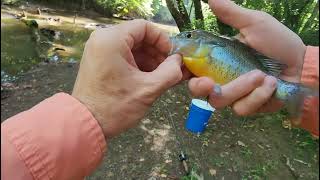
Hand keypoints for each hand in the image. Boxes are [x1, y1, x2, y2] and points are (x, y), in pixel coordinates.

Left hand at [72, 20, 188, 138]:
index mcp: (112, 39)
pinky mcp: (98, 61)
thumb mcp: (148, 88)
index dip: (162, 40)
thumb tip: (179, 62)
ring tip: (160, 77)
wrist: (85, 125)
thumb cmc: (114, 107)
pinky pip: (122, 55)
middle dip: (156, 52)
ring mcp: (98, 50)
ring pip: (131, 47)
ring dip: (148, 59)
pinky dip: (137, 64)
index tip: (171, 56)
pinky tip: (147, 78)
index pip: (144, 27)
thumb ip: (170, 72)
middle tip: (169, 68)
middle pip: (138, 36)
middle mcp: (102, 39)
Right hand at [188, 0, 306, 115]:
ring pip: (219, 101)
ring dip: (240, 88)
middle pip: (196, 90)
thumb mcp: (254, 24)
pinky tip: (271, 85)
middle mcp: (220, 79)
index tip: (182, 64)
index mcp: (216, 60)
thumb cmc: (277, 42)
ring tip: (262, 75)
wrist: (300, 64)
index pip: (191, 67)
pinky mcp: (247, 106)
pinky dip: (257, 96)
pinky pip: (241, 108)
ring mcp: (233, 95)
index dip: (182, 69)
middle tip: (209, 82)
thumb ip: (231, 14)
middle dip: (199, 88)